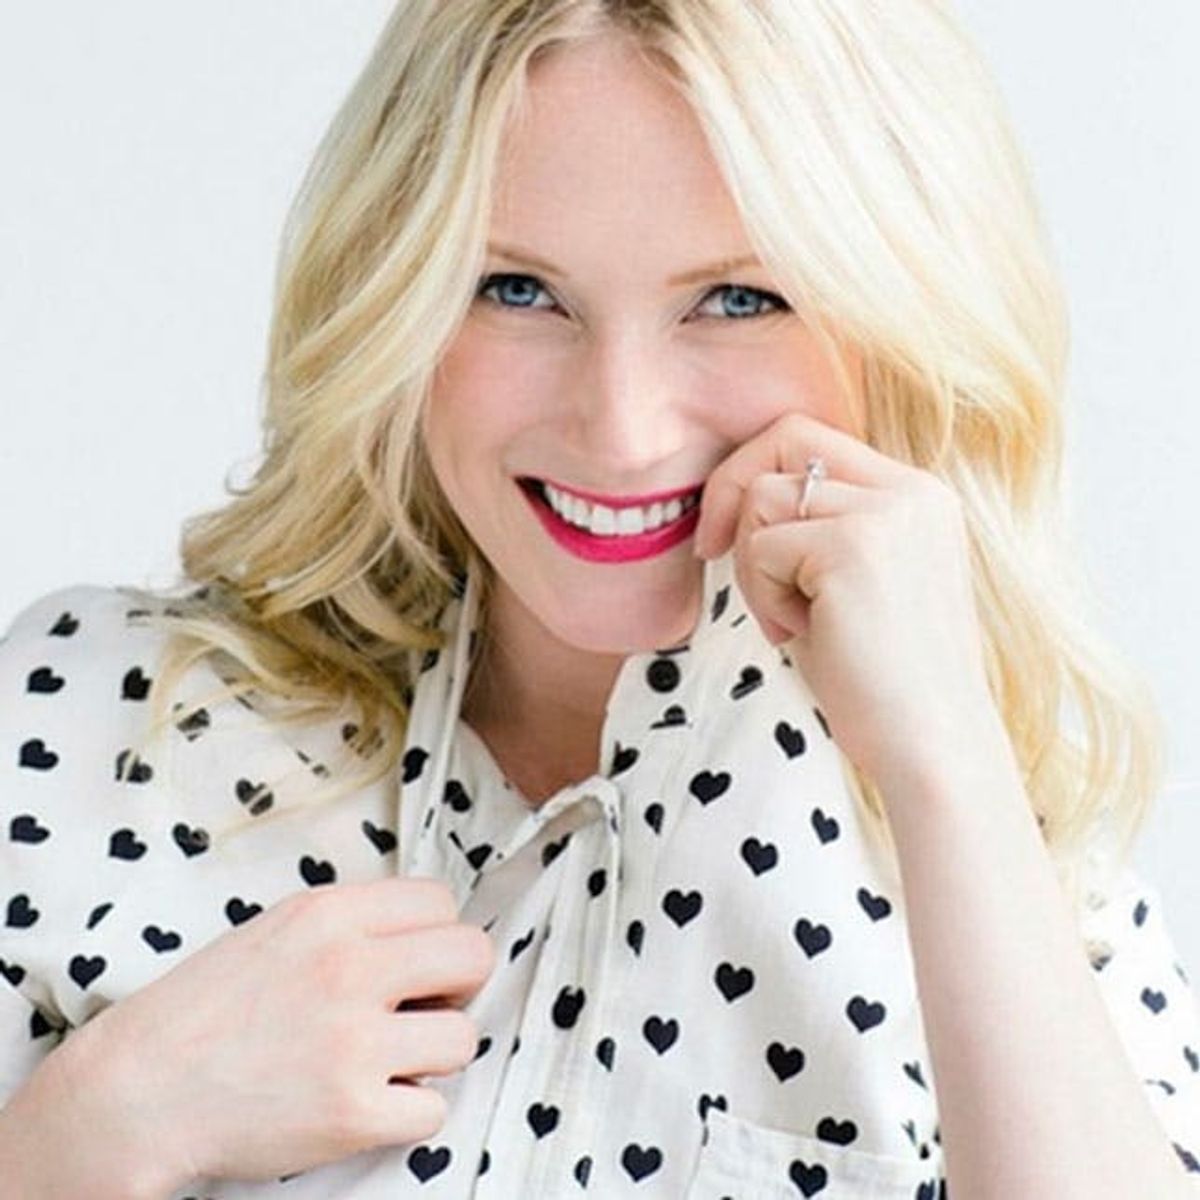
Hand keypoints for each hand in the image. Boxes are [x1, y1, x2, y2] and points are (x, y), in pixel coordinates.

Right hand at [72, 876, 495, 1187]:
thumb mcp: (282, 927)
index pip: (442, 901)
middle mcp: (349, 968)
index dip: (435, 935)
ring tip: (388, 1060)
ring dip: (433, 1055)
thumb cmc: (209, 1007)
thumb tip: (429, 930)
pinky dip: (408, 1113)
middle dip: (457, 987)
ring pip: (463, 1038)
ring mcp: (354, 1043)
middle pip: (473, 957)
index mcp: (331, 915)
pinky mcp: (352, 1114)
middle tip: (421, 1009)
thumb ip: (355, 921)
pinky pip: (435, 1110)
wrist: (140, 1089)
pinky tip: (368, 1102)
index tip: (414, 963)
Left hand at [693, 409, 994, 788]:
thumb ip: (817, 531)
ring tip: (794, 622)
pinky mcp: (855, 546)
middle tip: (710, 552)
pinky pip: (762, 548)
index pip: (813, 439)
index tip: (724, 533)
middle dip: (731, 491)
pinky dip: (764, 597)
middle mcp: (911, 491)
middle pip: (785, 439)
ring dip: (755, 567)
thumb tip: (738, 501)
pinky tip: (804, 636)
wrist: (931, 747)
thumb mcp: (852, 586)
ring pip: (764, 497)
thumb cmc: (883, 683)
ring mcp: (888, 513)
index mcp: (917, 497)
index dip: (755, 473)